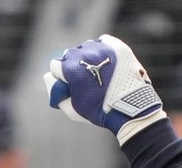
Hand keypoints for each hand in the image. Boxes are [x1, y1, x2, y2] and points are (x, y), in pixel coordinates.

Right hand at [43, 34, 166, 144]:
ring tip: (98, 73)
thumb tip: (49, 75)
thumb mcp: (70, 109)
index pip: (56, 66)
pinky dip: (102, 50)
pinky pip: (103, 42)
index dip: (62, 79)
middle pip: (70, 55)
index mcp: (70, 68)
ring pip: (86, 48)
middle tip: (86, 81)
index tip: (72, 87)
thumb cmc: (98, 112)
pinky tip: (106, 63)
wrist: (131, 110)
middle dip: (74, 67)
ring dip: (88, 57)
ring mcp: (102, 48)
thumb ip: (54, 91)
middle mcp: (84, 53)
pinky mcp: (117, 46)